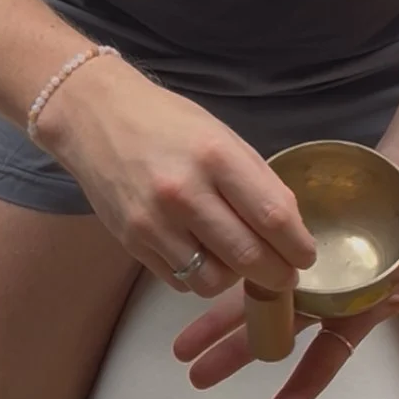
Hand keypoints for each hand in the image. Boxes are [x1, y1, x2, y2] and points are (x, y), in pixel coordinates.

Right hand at [37, 56, 315, 295]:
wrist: (93, 117)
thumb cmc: (166, 123)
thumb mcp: (221, 137)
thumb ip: (256, 180)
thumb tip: (290, 229)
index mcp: (216, 157)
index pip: (273, 217)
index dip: (298, 246)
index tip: (306, 256)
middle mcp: (184, 193)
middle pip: (248, 256)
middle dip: (277, 275)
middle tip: (284, 274)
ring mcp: (153, 222)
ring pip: (213, 280)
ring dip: (235, 280)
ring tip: (238, 262)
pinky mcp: (131, 243)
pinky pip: (180, 280)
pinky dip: (199, 276)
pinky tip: (202, 255)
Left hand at [173, 158, 398, 398]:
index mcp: (352, 314)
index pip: (322, 360)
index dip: (298, 393)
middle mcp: (319, 298)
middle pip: (272, 333)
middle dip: (235, 353)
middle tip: (195, 376)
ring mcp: (300, 270)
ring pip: (251, 299)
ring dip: (217, 320)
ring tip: (179, 346)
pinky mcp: (284, 237)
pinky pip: (250, 254)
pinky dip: (223, 266)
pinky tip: (190, 276)